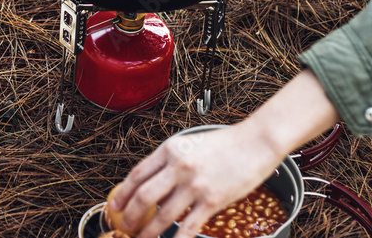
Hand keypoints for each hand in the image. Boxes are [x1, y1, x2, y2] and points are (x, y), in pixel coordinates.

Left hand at [110, 125, 281, 237]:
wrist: (256, 142)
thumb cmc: (226, 143)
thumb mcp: (191, 144)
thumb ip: (172, 162)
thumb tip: (155, 186)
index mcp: (171, 149)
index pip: (137, 174)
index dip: (123, 193)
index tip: (115, 206)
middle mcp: (179, 166)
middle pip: (144, 196)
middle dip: (131, 216)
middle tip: (126, 227)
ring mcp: (195, 185)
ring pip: (162, 215)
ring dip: (148, 232)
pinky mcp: (212, 201)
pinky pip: (188, 227)